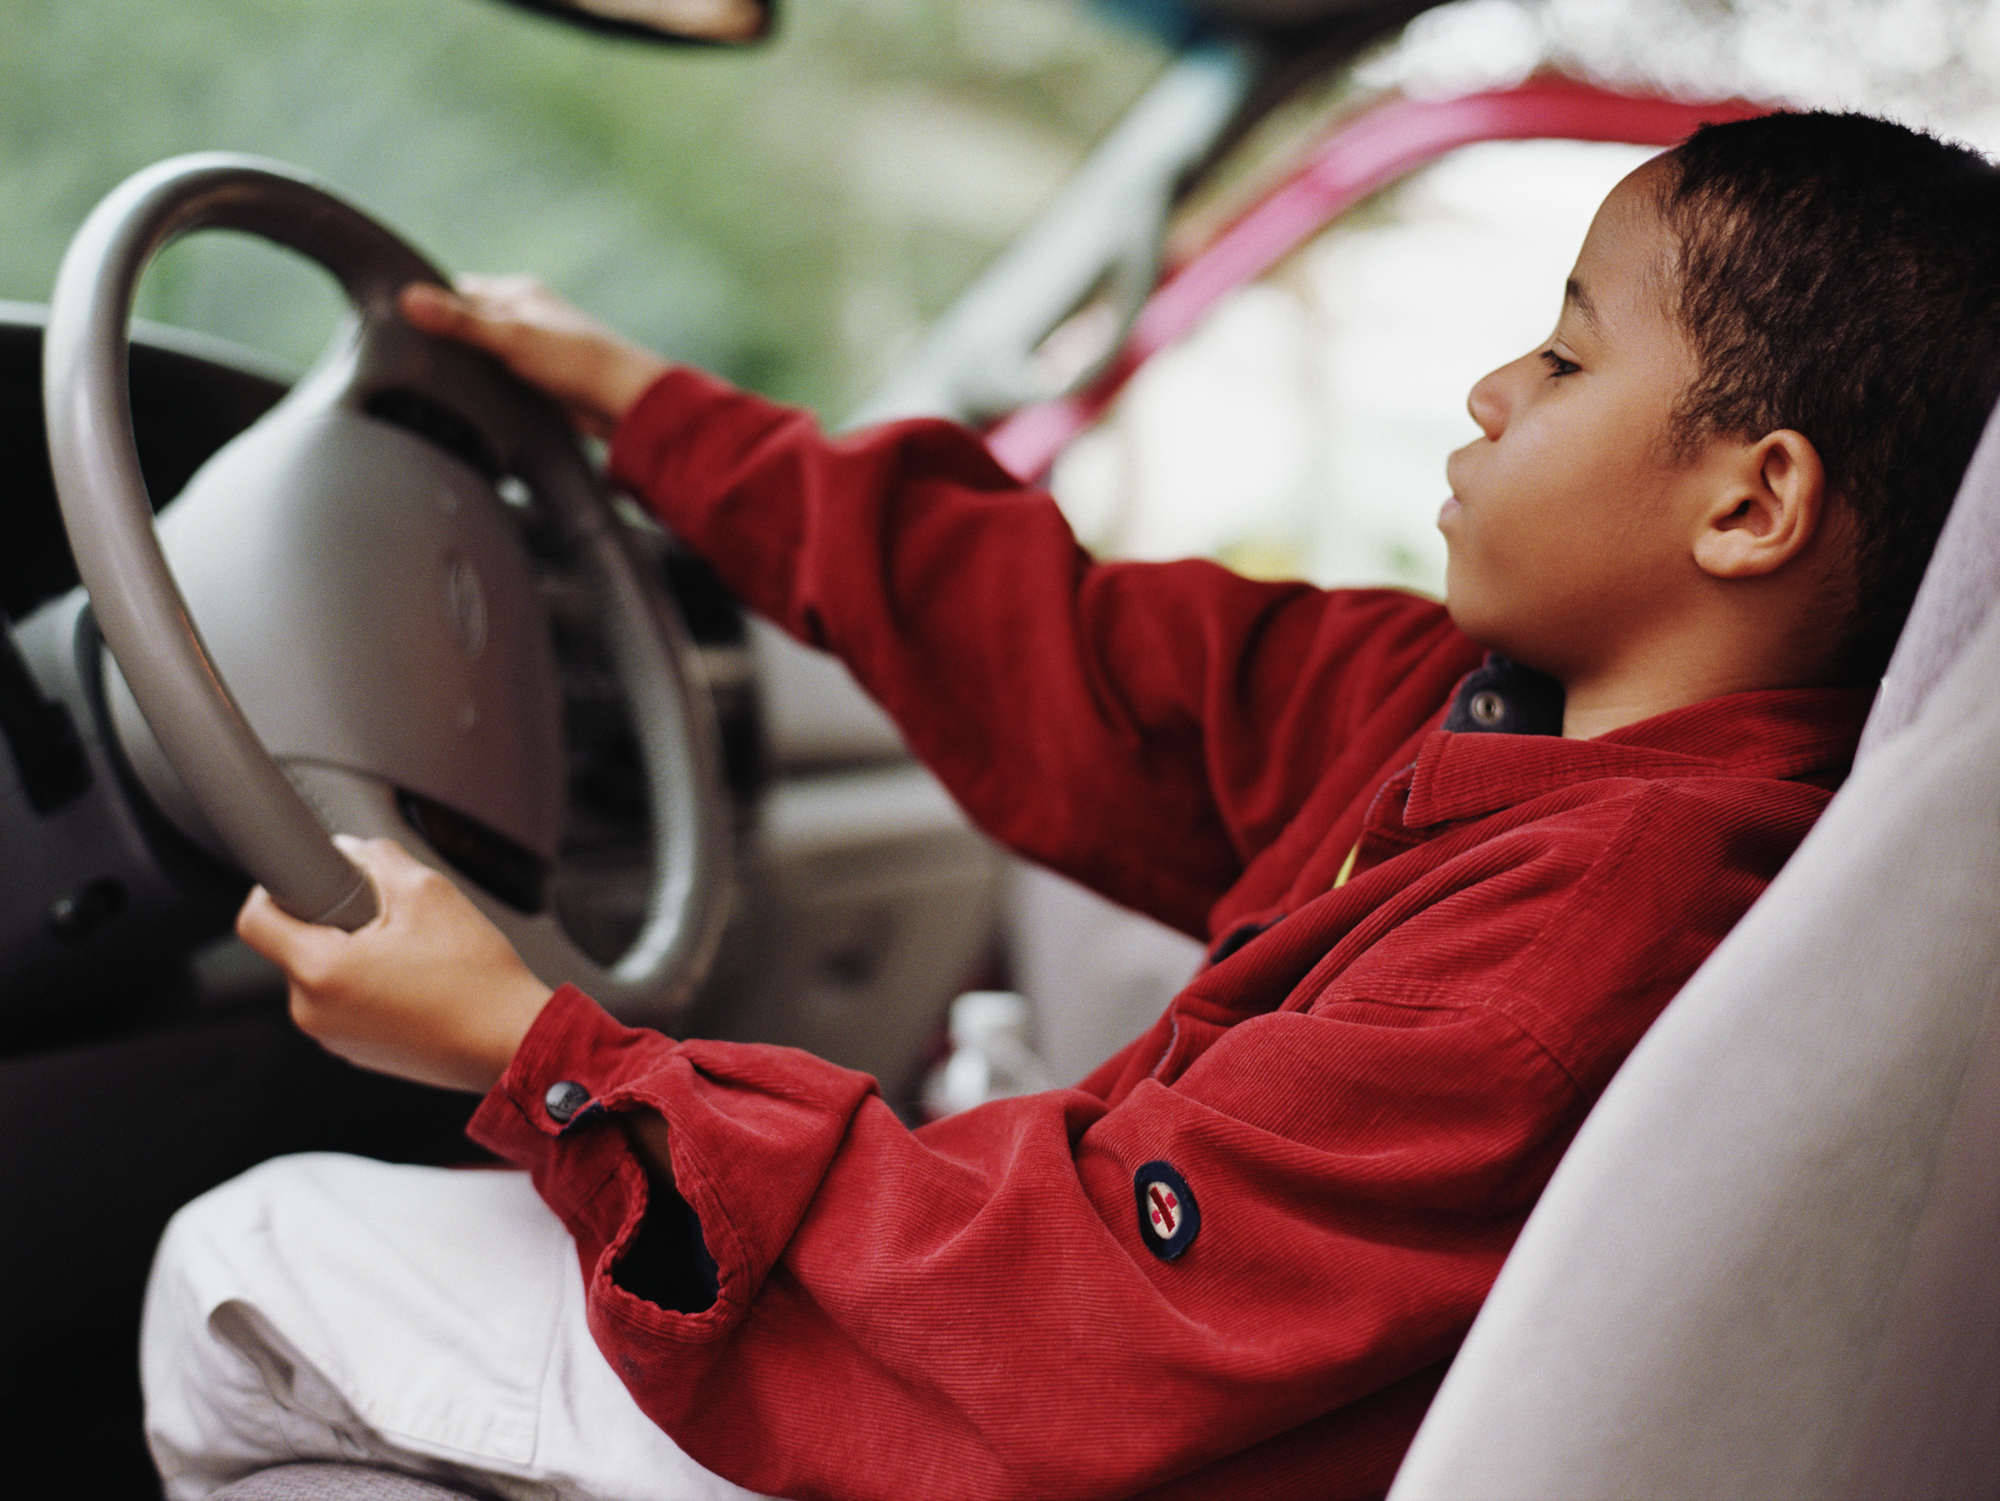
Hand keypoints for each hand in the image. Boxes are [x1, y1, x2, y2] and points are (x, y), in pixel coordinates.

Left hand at [237, 835, 553, 1092]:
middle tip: (385, 916)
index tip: (305, 879)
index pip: (254, 921)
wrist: (511, 1041)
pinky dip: (369, 985)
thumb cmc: (475, 979)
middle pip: (293, 946)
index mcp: (321, 972)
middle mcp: (313, 1013)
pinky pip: (344, 1004)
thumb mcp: (428, 892)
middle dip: (331, 921)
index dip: (272, 888)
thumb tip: (349, 851)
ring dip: (352, 954)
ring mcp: (333, 1038)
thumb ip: (376, 859)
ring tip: (410, 954)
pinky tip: (415, 981)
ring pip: (321, 975)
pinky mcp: (357, 1052)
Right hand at [398, 276, 669, 438]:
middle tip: (416, 359)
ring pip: (482, 356)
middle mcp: (523, 317)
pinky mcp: (537, 382)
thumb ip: (459, 322)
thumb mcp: (510, 337)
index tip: (400, 322)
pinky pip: (498, 381)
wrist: (625, 404)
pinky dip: (484, 389)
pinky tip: (472, 402)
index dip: (431, 304)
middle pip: (467, 325)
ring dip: (467, 369)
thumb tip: (407, 300)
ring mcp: (530, 350)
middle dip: (446, 340)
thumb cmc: (578, 361)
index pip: (458, 290)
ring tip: (438, 383)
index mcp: (517, 293)